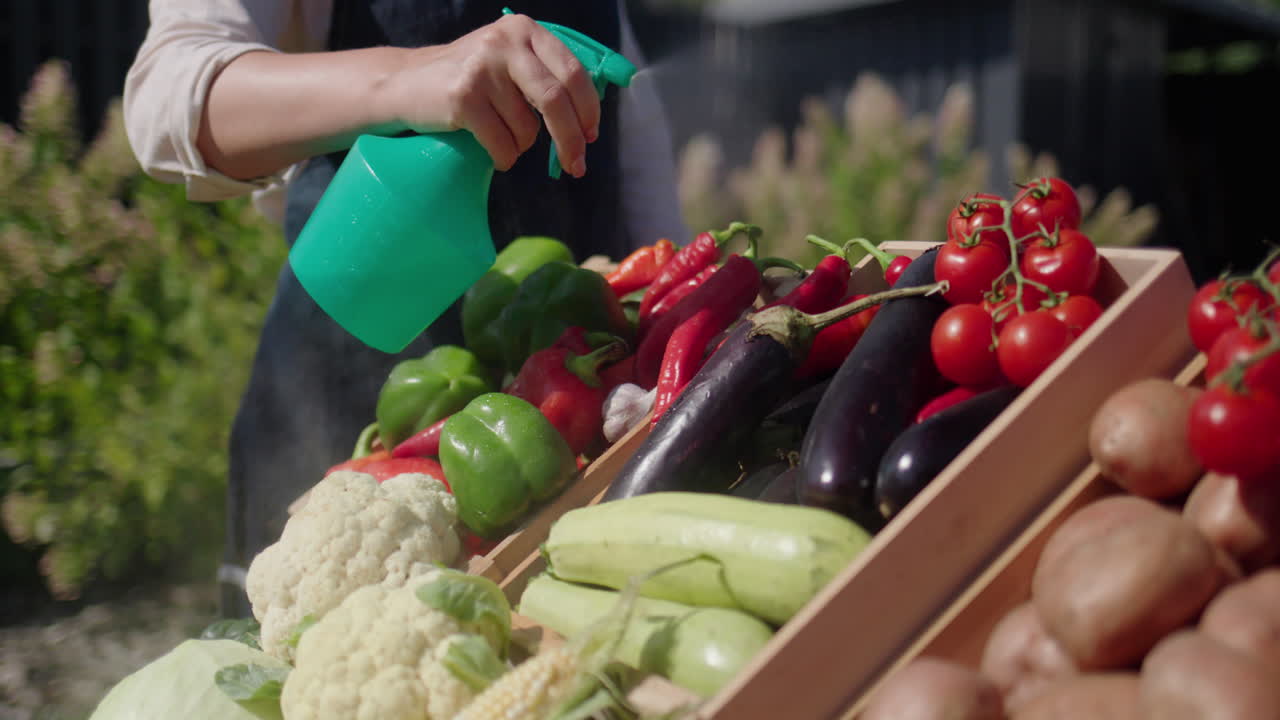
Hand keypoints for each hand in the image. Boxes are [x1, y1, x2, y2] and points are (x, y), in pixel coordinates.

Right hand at [384, 13, 599, 175]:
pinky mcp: (463, 97)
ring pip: (527, 129)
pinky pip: (502, 144)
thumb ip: (545, 75)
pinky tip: (492, 151)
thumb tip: (588, 121)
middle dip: (570, 140)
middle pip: (555, 100)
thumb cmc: (469, 80)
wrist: (406, 84)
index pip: (573, 72)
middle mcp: (505, 42)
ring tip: (500, 137)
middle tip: (576, 166)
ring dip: (520, 146)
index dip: (588, 110)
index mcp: (524, 30)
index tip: (591, 137)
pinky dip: (503, 157)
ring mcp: (482, 68)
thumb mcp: (509, 61)